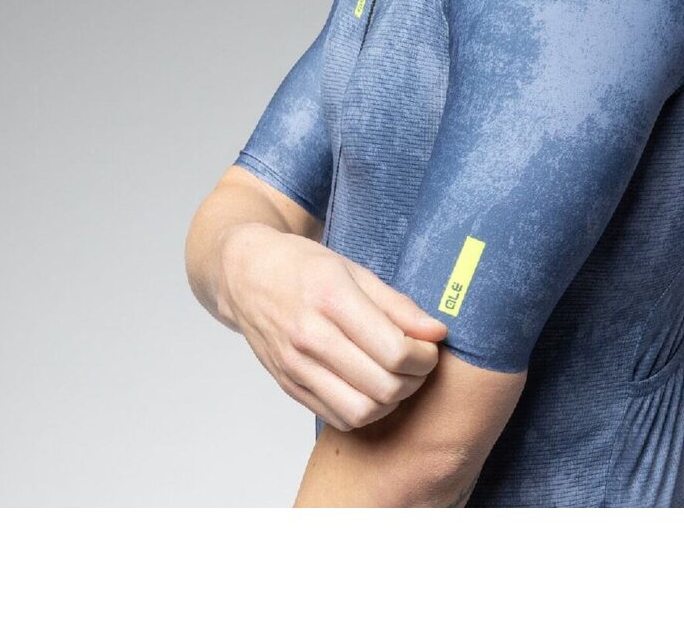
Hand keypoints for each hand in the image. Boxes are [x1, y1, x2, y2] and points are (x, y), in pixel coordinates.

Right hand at [217, 223, 448, 430]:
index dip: (425, 356)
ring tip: (396, 378)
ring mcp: (295, 365)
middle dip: (414, 380)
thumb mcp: (353, 270)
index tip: (430, 347)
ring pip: (361, 411)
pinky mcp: (288, 385)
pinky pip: (338, 417)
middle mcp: (310, 336)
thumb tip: (436, 333)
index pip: (394, 350)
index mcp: (331, 297)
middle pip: (383, 386)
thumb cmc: (302, 266)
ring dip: (391, 402)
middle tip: (419, 364)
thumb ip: (397, 304)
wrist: (246, 275)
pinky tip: (370, 387)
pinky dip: (364, 411)